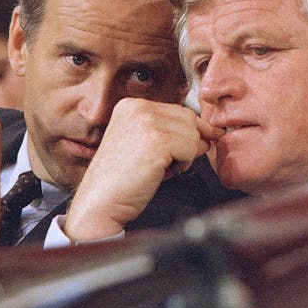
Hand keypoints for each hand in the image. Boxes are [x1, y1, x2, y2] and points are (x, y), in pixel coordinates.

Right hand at [63, 97, 223, 240]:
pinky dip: (185, 163)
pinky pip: (191, 148)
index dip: (191, 129)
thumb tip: (207, 132)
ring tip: (164, 167)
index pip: (177, 110)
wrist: (100, 202)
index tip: (200, 141)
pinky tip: (164, 171)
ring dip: (187, 154)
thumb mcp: (142, 144)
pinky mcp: (156, 142)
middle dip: (191, 141)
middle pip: (188, 118)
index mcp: (130, 105)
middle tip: (178, 161)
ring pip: (192, 134)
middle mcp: (137, 108)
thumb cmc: (121, 179)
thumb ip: (168, 132)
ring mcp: (146, 123)